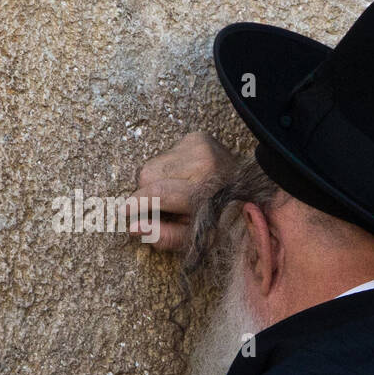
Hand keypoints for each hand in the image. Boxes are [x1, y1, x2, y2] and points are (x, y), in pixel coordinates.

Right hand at [120, 131, 239, 252]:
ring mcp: (200, 146)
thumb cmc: (223, 217)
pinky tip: (187, 177)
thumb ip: (167, 236)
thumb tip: (133, 229)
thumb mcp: (199, 237)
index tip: (123, 213)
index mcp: (206, 191)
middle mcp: (203, 164)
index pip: (160, 192)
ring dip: (158, 181)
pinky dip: (169, 170)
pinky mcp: (197, 137)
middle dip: (147, 194)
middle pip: (148, 176)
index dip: (138, 203)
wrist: (250, 189)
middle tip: (165, 207)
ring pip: (152, 165)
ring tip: (180, 191)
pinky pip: (164, 155)